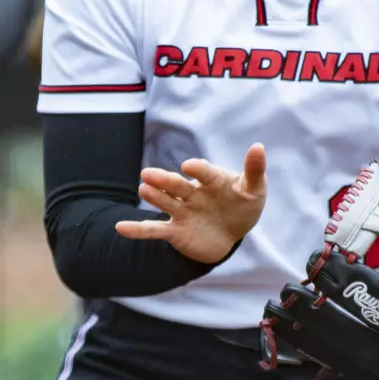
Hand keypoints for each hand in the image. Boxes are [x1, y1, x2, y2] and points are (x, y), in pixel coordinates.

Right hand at [115, 143, 267, 262]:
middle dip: (164, 180)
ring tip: (143, 189)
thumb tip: (258, 146)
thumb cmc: (242, 205)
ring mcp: (182, 211)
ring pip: (165, 203)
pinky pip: (155, 230)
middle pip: (177, 186)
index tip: (189, 167)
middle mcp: (192, 193)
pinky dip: (138, 230)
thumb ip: (254, 170)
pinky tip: (120, 227)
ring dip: (154, 197)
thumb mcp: (254, 190)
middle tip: (147, 174)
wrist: (230, 233)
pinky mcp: (176, 231)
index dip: (197, 169)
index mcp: (211, 180)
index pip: (204, 172)